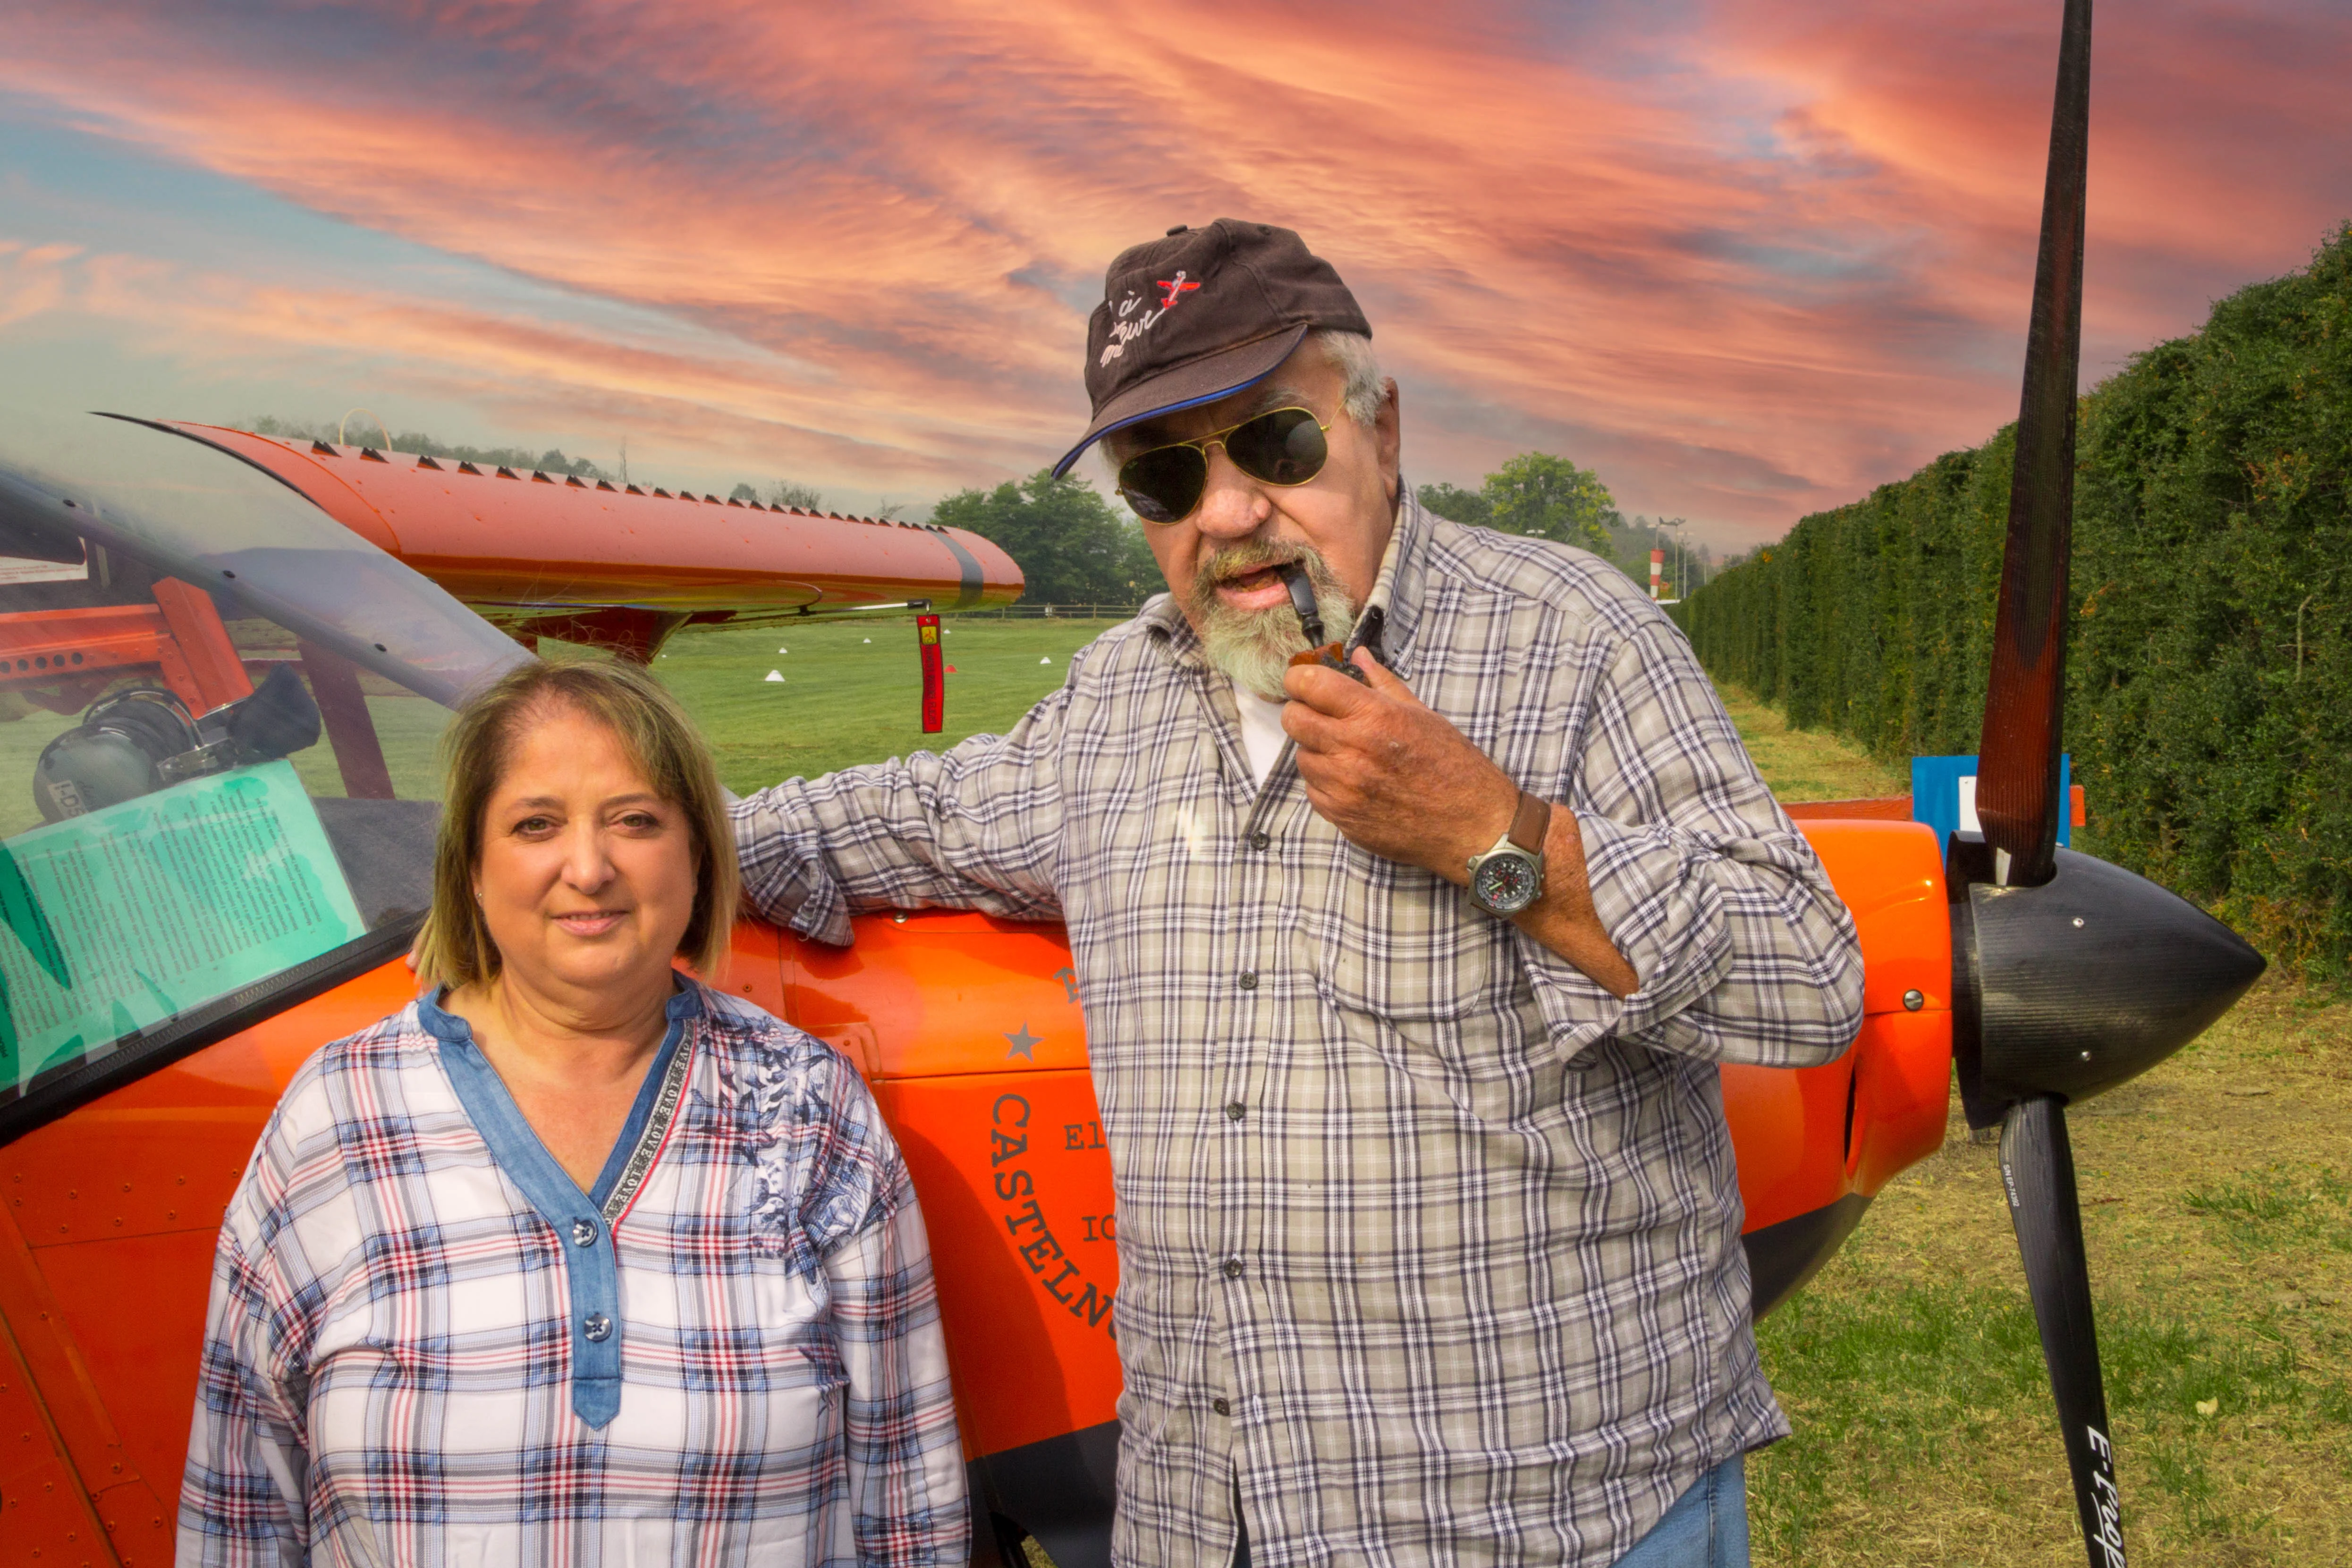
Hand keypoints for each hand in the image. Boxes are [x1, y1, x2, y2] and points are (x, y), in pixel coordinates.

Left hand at [1282, 648, 1638, 997]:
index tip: (1304, 682)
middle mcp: (1353, 750)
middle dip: (1303, 712)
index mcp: (1375, 717)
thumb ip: (1383, 684)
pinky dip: (1325, 782)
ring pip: (1301, 756)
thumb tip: (1358, 656)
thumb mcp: (1423, 715)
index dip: (1300, 679)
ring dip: (1317, 750)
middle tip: (1321, 716)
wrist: (1472, 826)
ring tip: (1349, 753)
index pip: (1309, 685)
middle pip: (1293, 719)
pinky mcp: (1341, 817)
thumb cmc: (1454, 767)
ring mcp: (1343, 787)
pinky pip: (1313, 790)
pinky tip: (1353, 781)